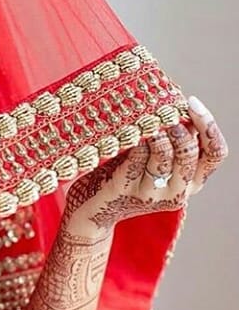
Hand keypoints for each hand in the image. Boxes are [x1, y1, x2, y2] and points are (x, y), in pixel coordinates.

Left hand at [64, 95, 227, 232]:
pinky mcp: (126, 191)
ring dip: (155, 132)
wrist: (94, 208)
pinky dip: (135, 141)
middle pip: (189, 152)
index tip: (191, 102)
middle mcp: (178, 192)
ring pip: (164, 156)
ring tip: (144, 119)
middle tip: (161, 112)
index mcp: (192, 182)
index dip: (209, 125)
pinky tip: (128, 130)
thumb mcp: (155, 158)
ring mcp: (152, 195)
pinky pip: (136, 158)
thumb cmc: (125, 173)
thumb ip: (171, 139)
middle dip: (176, 126)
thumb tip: (176, 102)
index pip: (216, 153)